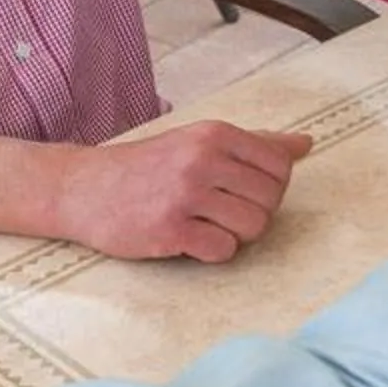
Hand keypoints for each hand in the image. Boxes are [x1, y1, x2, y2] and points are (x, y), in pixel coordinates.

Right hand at [61, 120, 313, 262]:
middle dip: (254, 213)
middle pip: (271, 200)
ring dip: (236, 235)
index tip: (244, 191)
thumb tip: (305, 144)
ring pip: (253, 227)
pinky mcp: (169, 230)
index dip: (271, 187)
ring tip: (207, 225)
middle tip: (222, 212)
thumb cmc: (147, 166)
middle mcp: (203, 159)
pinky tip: (190, 239)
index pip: (281, 166)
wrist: (83, 188)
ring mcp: (185, 195)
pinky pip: (223, 250)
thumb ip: (254, 143)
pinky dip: (213, 252)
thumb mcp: (199, 141)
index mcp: (215, 134)